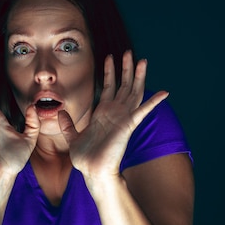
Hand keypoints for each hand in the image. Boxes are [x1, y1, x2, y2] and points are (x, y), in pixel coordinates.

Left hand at [58, 51, 167, 179]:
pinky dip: (154, 102)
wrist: (92, 171)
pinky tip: (164, 92)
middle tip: (129, 52)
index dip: (109, 72)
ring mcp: (123, 118)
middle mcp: (115, 114)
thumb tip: (59, 112)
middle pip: (123, 86)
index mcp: (103, 114)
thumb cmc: (85, 158)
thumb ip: (68, 124)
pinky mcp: (129, 125)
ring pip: (133, 93)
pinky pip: (143, 111)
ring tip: (142, 61)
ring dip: (138, 77)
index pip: (108, 88)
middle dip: (126, 69)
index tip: (109, 57)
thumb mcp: (72, 137)